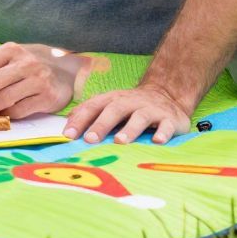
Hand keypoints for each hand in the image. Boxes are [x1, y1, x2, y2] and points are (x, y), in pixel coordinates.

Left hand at [0, 43, 97, 119]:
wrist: (67, 71)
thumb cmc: (30, 66)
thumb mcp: (11, 59)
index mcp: (10, 49)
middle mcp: (25, 62)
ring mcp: (38, 79)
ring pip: (2, 99)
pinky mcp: (47, 96)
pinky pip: (18, 111)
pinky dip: (5, 115)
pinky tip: (2, 114)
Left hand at [62, 83, 192, 145]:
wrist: (168, 95)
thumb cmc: (131, 107)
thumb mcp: (110, 105)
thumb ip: (90, 114)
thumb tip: (66, 127)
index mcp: (113, 99)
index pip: (93, 107)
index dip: (80, 120)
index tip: (68, 135)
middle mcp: (131, 102)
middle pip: (114, 110)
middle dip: (101, 124)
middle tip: (90, 139)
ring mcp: (151, 110)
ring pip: (140, 117)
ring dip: (130, 129)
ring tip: (120, 142)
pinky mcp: (170, 119)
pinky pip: (166, 125)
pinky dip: (163, 133)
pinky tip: (158, 141)